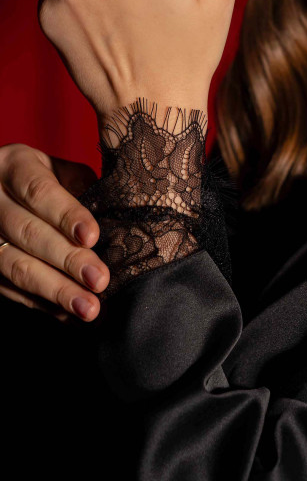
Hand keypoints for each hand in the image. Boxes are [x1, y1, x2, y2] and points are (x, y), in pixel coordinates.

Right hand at [0, 143, 106, 321]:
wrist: (4, 192)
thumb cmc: (48, 180)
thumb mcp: (64, 171)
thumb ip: (85, 190)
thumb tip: (121, 226)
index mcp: (15, 165)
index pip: (39, 190)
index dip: (66, 215)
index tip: (92, 237)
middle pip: (27, 232)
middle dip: (67, 260)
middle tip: (99, 281)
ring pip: (14, 265)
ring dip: (55, 291)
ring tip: (88, 308)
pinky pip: (9, 288)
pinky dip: (42, 304)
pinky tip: (70, 315)